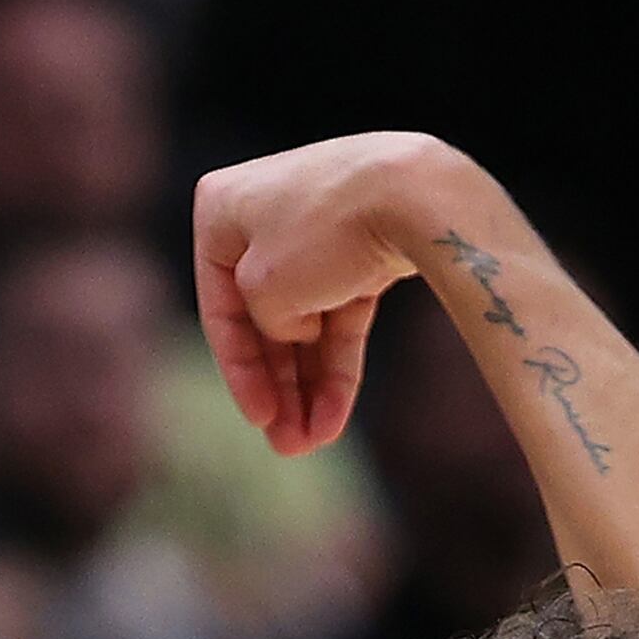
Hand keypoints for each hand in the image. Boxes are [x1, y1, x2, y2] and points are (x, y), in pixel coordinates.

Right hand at [192, 130, 461, 455]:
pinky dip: (340, 362)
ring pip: (308, 320)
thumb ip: (263, 323)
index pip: (219, 306)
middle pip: (266, 318)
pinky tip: (336, 415)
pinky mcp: (367, 242)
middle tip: (287, 445)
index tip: (259, 419)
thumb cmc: (325, 231)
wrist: (419, 193)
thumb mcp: (262, 291)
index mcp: (222, 208)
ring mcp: (320, 226)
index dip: (238, 372)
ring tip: (314, 441)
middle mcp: (268, 212)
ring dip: (308, 386)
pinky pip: (345, 313)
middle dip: (279, 388)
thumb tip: (292, 333)